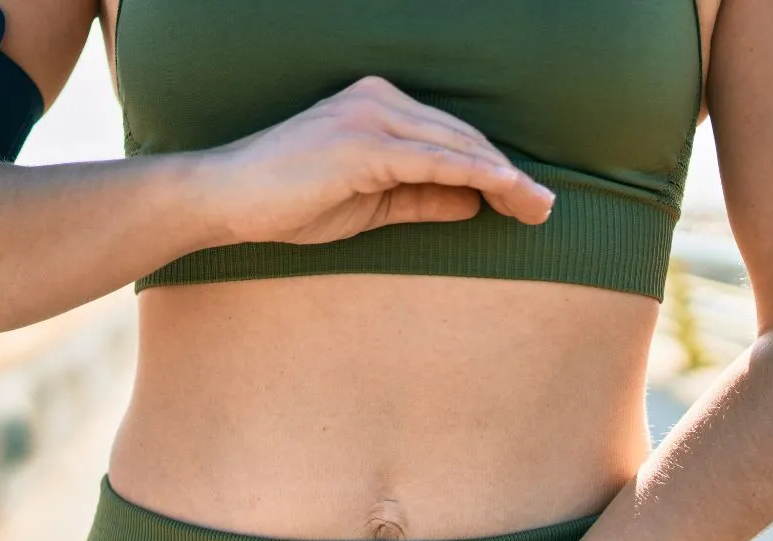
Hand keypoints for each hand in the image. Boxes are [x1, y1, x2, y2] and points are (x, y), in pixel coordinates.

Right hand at [197, 75, 555, 245]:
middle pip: (463, 137)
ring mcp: (370, 117)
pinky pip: (434, 161)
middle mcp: (379, 100)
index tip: (526, 201)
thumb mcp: (370, 204)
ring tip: (539, 208)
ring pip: (456, 147)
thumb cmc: (289, 200)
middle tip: (546, 209)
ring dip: (505, 179)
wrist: (226, 198)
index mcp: (378, 106)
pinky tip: (507, 192)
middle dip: (509, 175)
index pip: (450, 137)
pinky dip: (475, 176)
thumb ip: (421, 198)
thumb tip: (473, 202)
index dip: (494, 169)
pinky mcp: (363, 144)